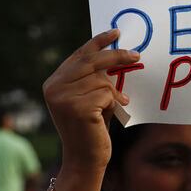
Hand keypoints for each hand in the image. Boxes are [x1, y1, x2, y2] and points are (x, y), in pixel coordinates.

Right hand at [42, 29, 139, 172]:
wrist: (86, 158)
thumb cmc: (92, 128)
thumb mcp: (90, 98)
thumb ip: (93, 79)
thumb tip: (114, 54)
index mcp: (54, 82)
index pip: (78, 55)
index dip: (97, 42)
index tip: (115, 31)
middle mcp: (53, 87)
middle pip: (91, 62)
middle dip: (117, 56)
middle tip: (136, 55)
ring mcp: (63, 97)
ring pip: (102, 80)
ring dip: (113, 92)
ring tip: (114, 106)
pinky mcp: (76, 108)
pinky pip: (106, 94)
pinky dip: (114, 103)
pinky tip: (109, 115)